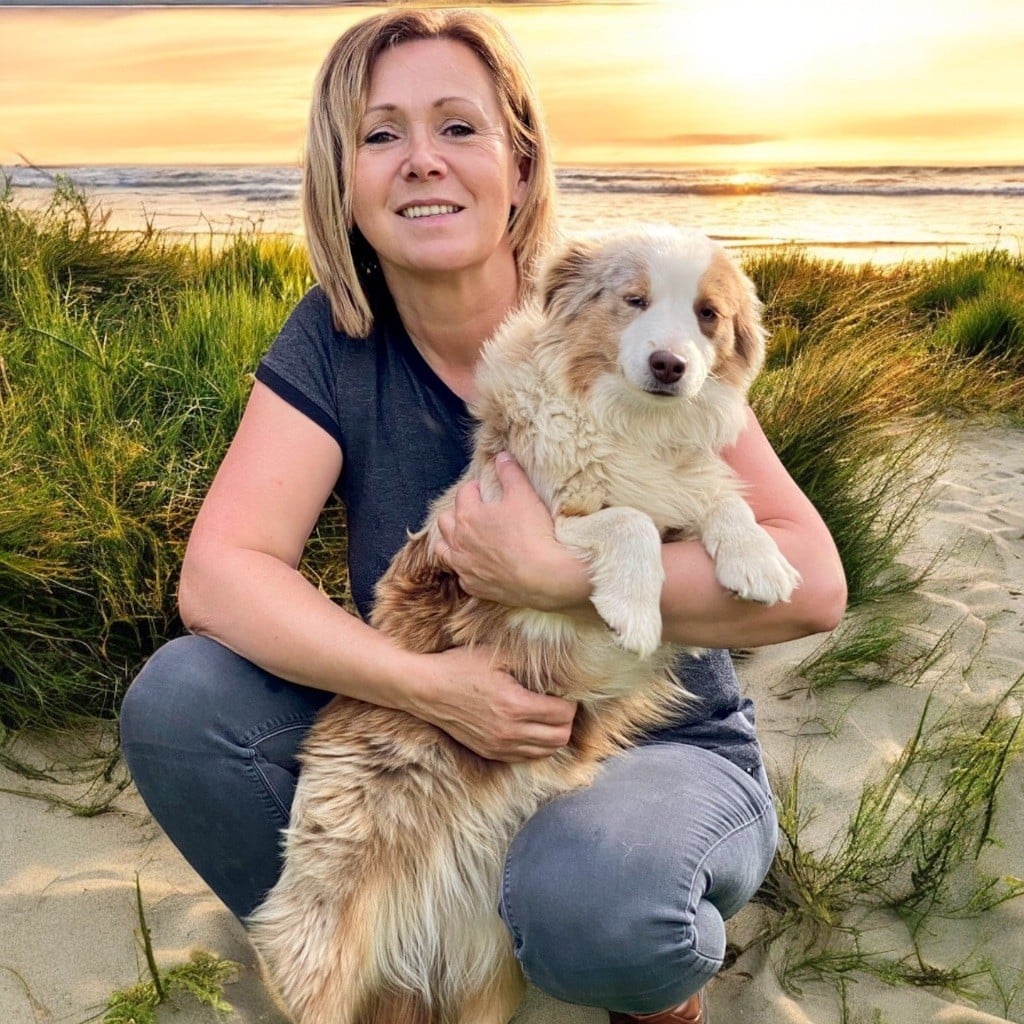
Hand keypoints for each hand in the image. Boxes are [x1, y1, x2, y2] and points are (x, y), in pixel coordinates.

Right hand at [410, 647, 576, 761]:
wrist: (426, 689)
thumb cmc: (460, 667)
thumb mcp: (498, 655)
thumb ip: (530, 662)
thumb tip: (559, 667)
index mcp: (515, 706)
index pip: (564, 714)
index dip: (571, 702)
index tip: (564, 691)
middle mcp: (510, 731)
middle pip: (560, 738)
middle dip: (567, 721)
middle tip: (560, 705)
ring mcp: (499, 746)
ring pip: (545, 752)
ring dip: (553, 736)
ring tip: (548, 717)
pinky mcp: (489, 752)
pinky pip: (525, 758)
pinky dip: (535, 746)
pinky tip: (531, 729)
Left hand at [435, 453, 590, 611]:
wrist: (544, 576)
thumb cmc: (532, 533)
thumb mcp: (524, 494)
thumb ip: (510, 472)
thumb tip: (501, 456)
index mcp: (468, 515)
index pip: (464, 493)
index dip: (476, 488)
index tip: (487, 489)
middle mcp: (459, 541)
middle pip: (446, 521)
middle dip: (457, 513)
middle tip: (477, 512)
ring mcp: (464, 566)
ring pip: (444, 549)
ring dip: (452, 540)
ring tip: (468, 537)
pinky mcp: (474, 587)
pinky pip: (461, 575)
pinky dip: (466, 567)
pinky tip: (479, 564)